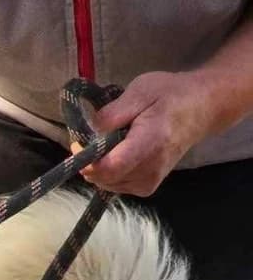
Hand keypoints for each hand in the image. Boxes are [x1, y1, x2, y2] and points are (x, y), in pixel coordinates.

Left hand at [84, 71, 213, 196]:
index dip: (87, 160)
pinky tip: (119, 153)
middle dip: (91, 160)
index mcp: (149, 144)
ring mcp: (148, 183)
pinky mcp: (146, 188)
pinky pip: (115, 184)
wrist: (201, 108)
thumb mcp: (140, 91)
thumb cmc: (170, 95)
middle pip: (103, 178)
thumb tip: (89, 132)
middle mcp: (150, 171)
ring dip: (100, 165)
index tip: (78, 143)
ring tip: (112, 142)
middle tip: (95, 137)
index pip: (108, 168)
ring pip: (106, 183)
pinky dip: (109, 171)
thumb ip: (112, 113)